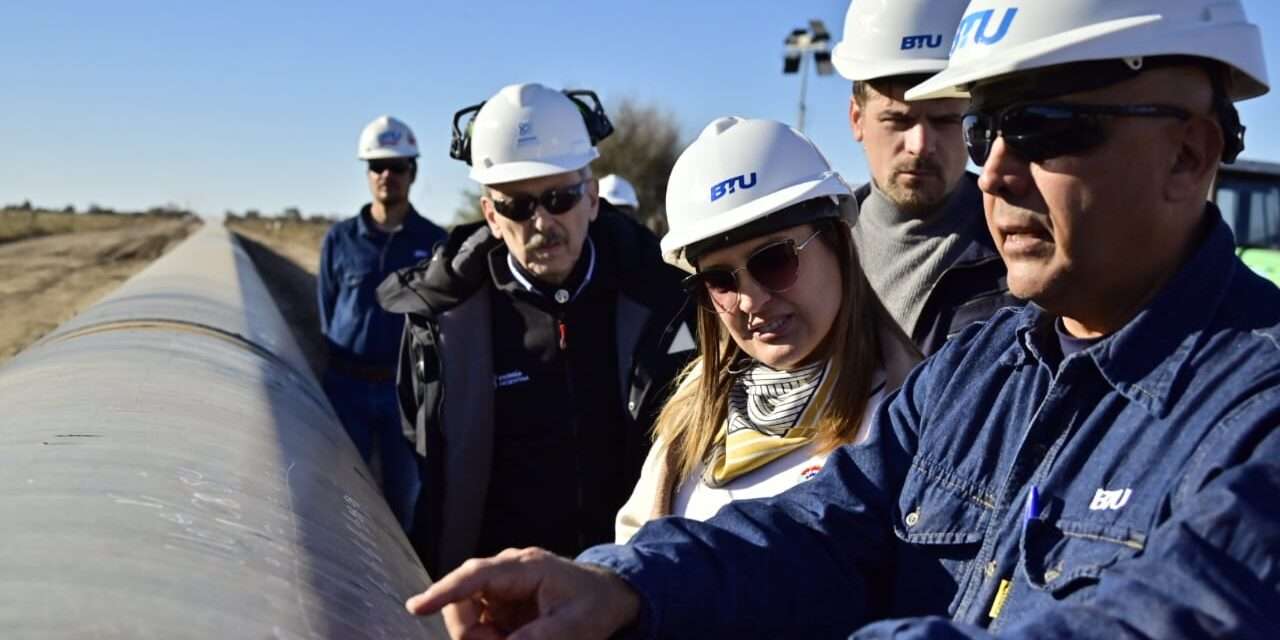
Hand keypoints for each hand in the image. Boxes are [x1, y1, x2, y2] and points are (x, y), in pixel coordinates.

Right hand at [405, 547, 640, 639]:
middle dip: (473, 634)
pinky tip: (515, 638)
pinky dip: (489, 638)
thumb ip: (540, 638)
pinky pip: (478, 624)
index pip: (476, 576)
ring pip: (466, 616)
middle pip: (462, 601)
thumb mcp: (576, 627)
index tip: (418, 607)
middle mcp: (506, 570)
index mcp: (526, 567)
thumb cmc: (595, 605)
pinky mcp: (500, 601)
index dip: (445, 591)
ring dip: (481, 638)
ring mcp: (501, 585)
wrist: (609, 594)